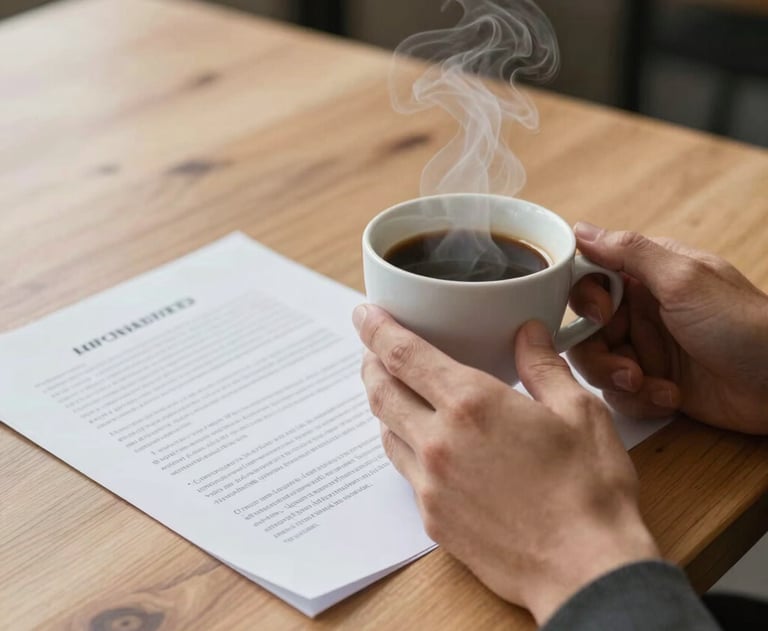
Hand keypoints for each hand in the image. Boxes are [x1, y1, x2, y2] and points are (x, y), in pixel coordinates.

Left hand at [353, 305, 659, 624]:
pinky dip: (403, 443)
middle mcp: (439, 440)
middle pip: (382, 390)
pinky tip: (421, 441)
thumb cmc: (590, 490)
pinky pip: (404, 470)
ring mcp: (431, 483)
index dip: (377, 328)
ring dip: (384, 403)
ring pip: (387, 430)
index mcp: (472, 403)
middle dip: (372, 362)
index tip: (363, 314)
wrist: (585, 570)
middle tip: (374, 348)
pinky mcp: (433, 517)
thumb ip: (543, 365)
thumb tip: (528, 331)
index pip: (404, 354)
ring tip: (395, 388)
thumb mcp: (579, 412)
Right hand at [569, 224, 767, 434]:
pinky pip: (618, 393)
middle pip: (584, 328)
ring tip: (648, 386)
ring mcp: (646, 348)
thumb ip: (629, 252)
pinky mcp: (652, 383)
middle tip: (627, 369)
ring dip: (617, 380)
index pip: (589, 278)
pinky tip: (671, 397)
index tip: (601, 316)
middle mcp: (640, 310)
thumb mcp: (684, 280)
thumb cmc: (744, 326)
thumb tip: (580, 230)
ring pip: (595, 363)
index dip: (585, 300)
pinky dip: (639, 399)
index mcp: (647, 275)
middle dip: (598, 353)